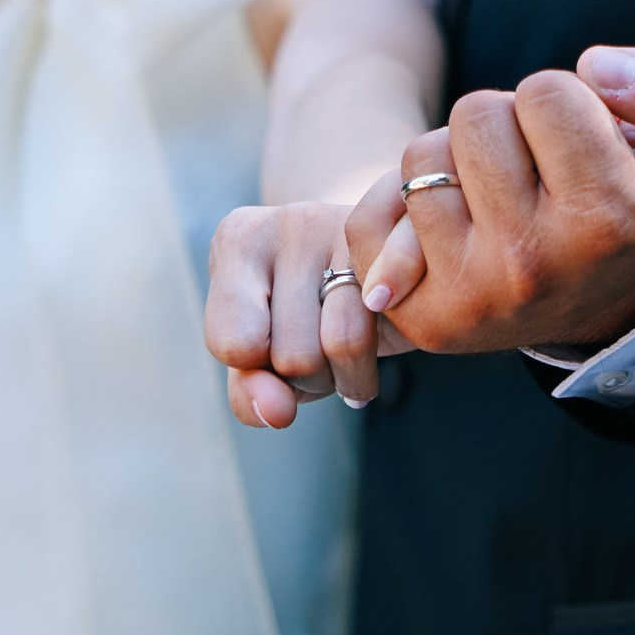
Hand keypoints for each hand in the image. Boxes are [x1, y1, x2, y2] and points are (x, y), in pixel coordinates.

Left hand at [205, 201, 412, 427]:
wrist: (376, 261)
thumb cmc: (305, 317)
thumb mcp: (263, 360)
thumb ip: (250, 394)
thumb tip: (277, 413)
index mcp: (237, 242)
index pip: (234, 343)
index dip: (261, 370)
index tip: (273, 348)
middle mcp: (287, 221)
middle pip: (294, 353)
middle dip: (313, 378)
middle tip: (321, 347)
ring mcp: (348, 223)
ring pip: (344, 343)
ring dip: (353, 378)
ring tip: (350, 354)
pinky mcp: (400, 240)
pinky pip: (390, 323)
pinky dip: (390, 353)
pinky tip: (381, 343)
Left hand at [345, 46, 634, 354]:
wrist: (610, 305)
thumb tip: (599, 67)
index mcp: (610, 216)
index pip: (546, 92)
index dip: (564, 101)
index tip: (584, 141)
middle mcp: (537, 263)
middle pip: (474, 115)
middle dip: (505, 124)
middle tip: (538, 168)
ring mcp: (474, 295)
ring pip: (420, 159)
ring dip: (454, 162)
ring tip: (498, 197)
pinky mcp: (424, 317)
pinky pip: (368, 218)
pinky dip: (398, 208)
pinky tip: (452, 226)